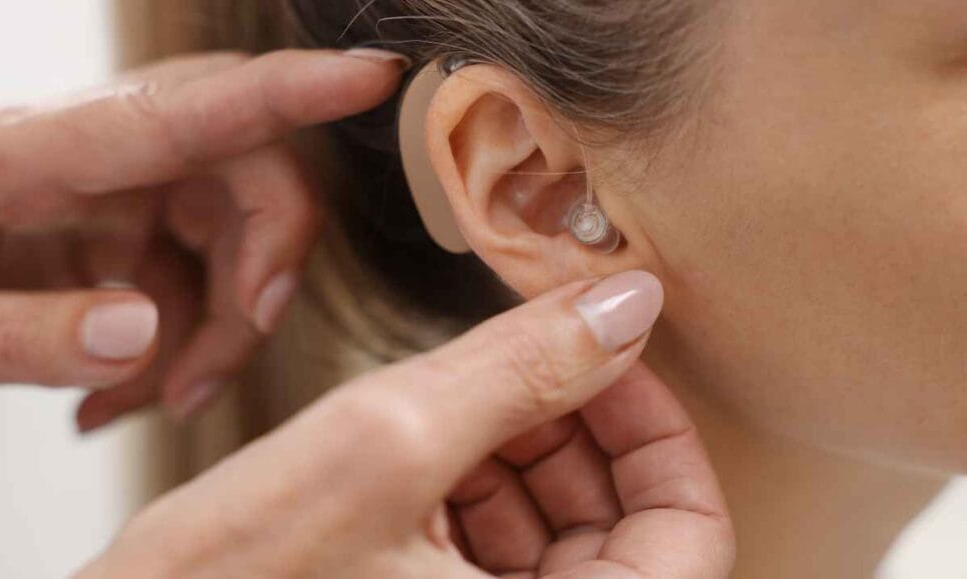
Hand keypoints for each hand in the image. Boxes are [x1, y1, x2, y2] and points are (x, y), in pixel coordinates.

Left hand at [0, 48, 407, 428]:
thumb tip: (139, 337)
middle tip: (209, 374)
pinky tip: (118, 398)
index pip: (186, 107)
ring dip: (222, 329)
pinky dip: (182, 346)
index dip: (293, 89)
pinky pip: (199, 276)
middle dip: (262, 273)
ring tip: (155, 400)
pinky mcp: (123, 228)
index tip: (373, 75)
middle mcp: (90, 153)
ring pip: (237, 232)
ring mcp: (113, 188)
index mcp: (28, 151)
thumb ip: (16, 337)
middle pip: (245, 170)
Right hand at [80, 271, 734, 578]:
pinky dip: (473, 483)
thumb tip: (625, 302)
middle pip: (624, 528)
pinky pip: (494, 550)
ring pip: (557, 533)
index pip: (692, 537)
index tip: (605, 354)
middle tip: (515, 364)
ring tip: (447, 403)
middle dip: (574, 430)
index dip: (658, 432)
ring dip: (518, 449)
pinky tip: (421, 443)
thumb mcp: (383, 445)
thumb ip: (519, 368)